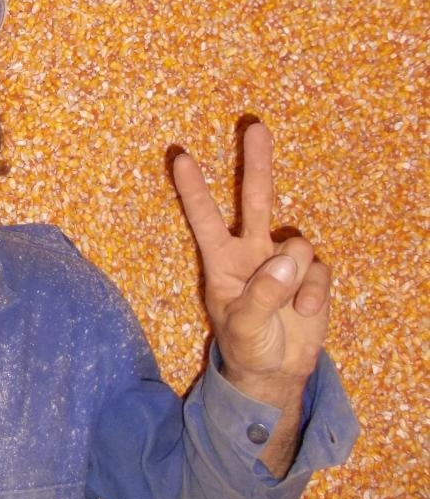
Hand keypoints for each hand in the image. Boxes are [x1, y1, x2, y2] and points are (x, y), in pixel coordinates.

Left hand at [172, 122, 328, 405]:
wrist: (276, 371)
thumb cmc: (246, 345)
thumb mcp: (244, 326)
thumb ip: (261, 296)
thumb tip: (285, 262)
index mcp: (221, 260)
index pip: (204, 218)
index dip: (193, 189)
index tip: (180, 157)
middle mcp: (251, 251)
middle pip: (256, 199)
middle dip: (256, 163)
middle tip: (254, 126)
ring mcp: (282, 260)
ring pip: (296, 245)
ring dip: (295, 275)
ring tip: (287, 306)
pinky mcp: (310, 274)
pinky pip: (319, 271)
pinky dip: (315, 293)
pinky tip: (305, 313)